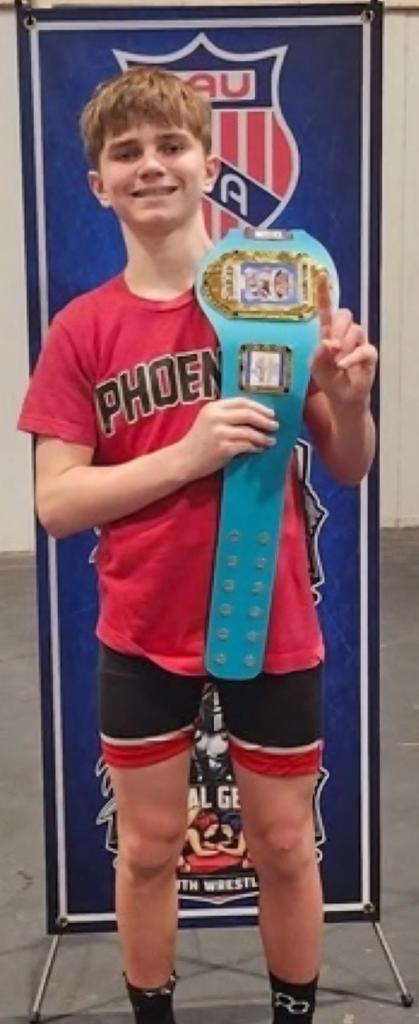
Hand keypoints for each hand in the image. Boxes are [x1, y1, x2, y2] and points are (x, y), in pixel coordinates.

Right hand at [177, 397, 278, 481]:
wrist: (183, 459)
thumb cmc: (198, 441)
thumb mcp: (209, 421)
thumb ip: (227, 415)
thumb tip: (256, 416)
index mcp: (213, 407)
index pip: (242, 402)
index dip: (259, 407)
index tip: (270, 413)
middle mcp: (216, 417)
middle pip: (248, 414)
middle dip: (265, 420)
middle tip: (274, 425)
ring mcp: (220, 433)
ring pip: (250, 432)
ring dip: (263, 437)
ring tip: (270, 440)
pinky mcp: (224, 448)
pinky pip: (246, 445)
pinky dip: (256, 447)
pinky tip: (260, 449)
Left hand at [310, 272, 377, 405]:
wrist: (343, 397)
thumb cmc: (329, 379)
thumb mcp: (316, 367)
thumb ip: (319, 353)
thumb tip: (329, 342)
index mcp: (328, 333)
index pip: (326, 310)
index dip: (324, 292)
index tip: (320, 274)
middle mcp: (344, 333)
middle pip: (344, 315)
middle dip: (337, 330)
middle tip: (332, 349)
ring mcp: (358, 342)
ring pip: (354, 331)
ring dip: (344, 348)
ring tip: (338, 364)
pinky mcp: (369, 353)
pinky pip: (362, 349)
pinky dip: (351, 358)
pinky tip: (343, 365)